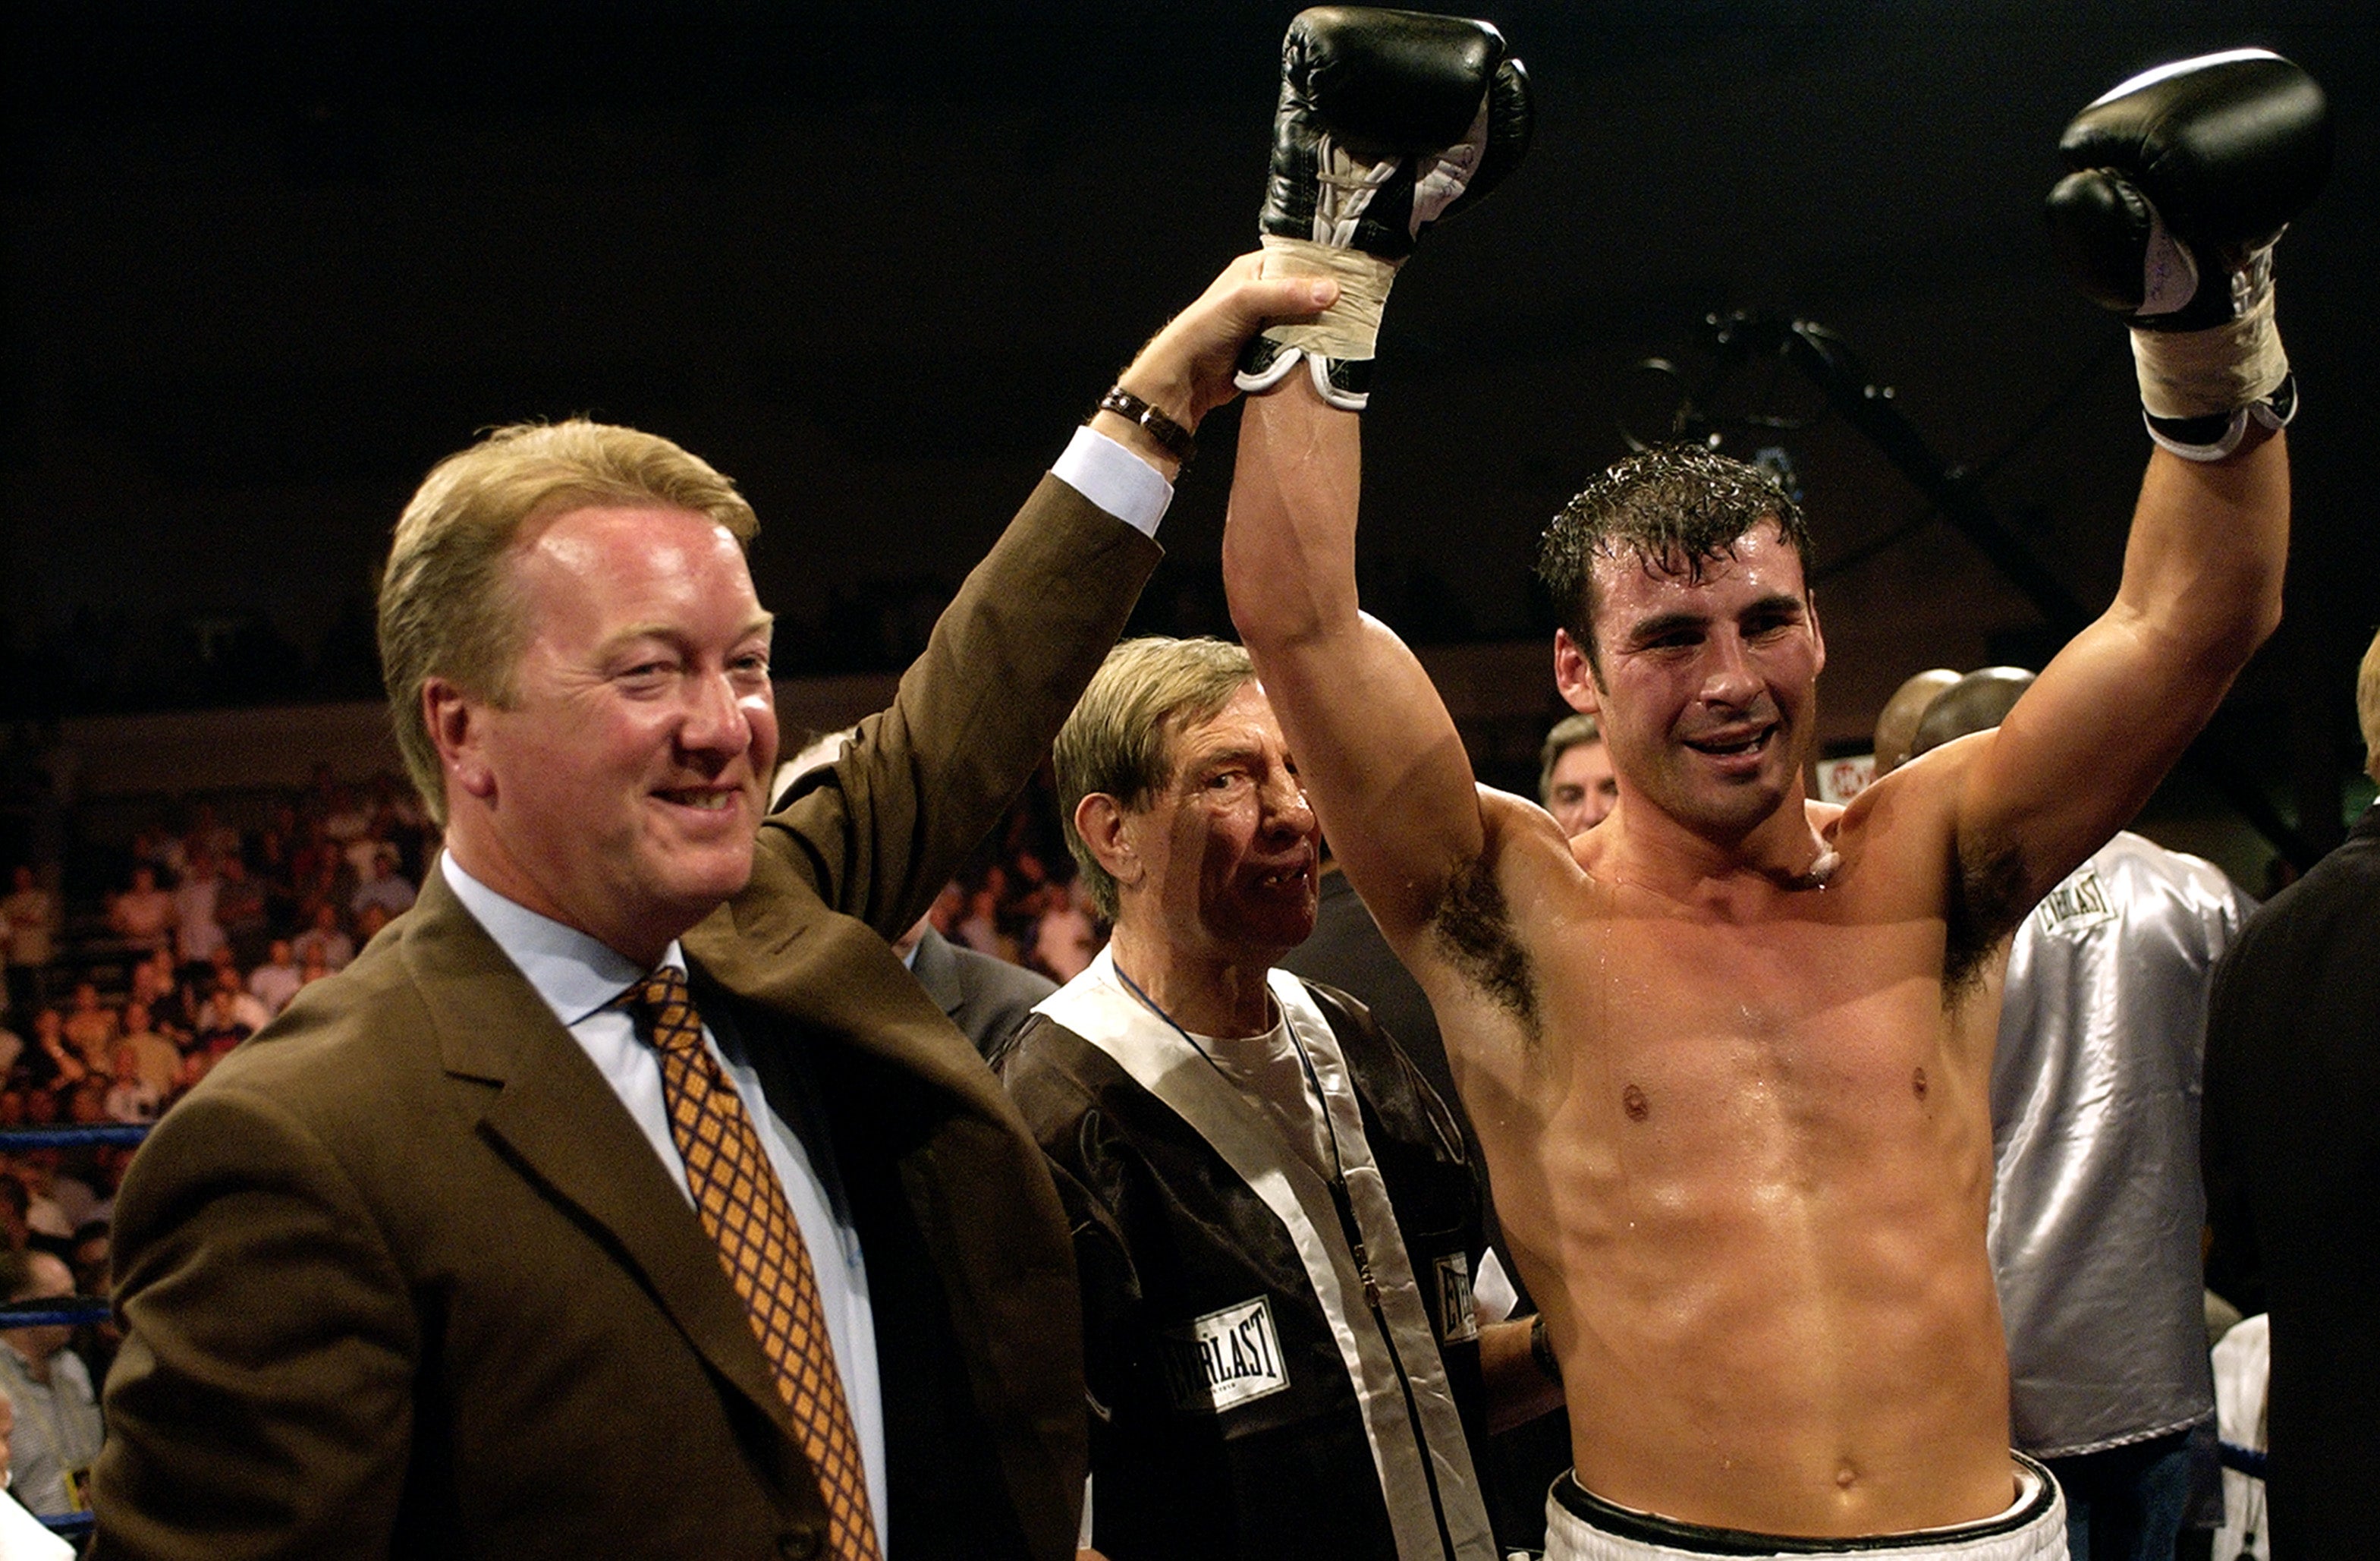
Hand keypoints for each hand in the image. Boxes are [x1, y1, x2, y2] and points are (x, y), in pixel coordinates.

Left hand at [1110, 254, 1338, 439]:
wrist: (1184, 379)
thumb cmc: (1203, 329)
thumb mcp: (1245, 302)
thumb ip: (1286, 294)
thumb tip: (1330, 291)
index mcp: (1256, 270)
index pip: (1300, 259)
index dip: (1326, 265)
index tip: (1357, 272)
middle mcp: (1264, 293)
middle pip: (1308, 291)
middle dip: (1330, 300)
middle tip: (1362, 306)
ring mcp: (1268, 324)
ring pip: (1307, 321)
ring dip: (1324, 328)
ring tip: (1355, 329)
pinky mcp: (1270, 350)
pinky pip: (1300, 347)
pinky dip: (1313, 350)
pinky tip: (1334, 351)